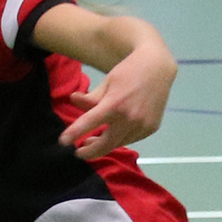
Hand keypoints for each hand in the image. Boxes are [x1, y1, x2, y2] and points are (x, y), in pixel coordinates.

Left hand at [57, 47, 174, 159]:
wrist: (158, 68)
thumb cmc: (128, 72)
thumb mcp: (107, 82)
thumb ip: (90, 98)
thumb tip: (72, 100)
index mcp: (115, 104)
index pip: (89, 123)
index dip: (74, 133)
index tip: (63, 142)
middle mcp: (130, 118)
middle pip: (105, 145)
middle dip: (90, 152)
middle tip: (78, 152)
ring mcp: (142, 126)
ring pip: (118, 143)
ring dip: (104, 144)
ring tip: (94, 139)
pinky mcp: (151, 128)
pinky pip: (131, 139)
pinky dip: (120, 138)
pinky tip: (115, 131)